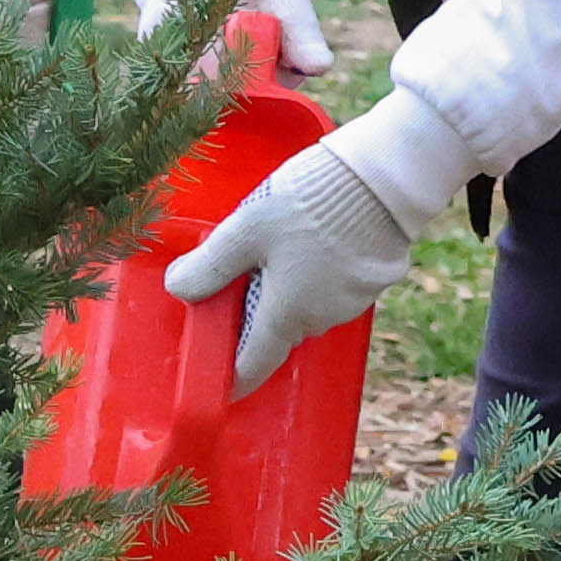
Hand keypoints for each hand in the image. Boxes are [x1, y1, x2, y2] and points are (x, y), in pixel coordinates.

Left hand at [164, 95, 454, 391]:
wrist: (381, 179)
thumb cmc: (308, 205)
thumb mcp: (246, 229)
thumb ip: (210, 264)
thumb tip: (179, 289)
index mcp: (286, 314)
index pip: (254, 365)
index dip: (233, 375)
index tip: (220, 382)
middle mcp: (322, 319)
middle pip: (279, 330)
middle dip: (258, 314)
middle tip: (241, 278)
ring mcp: (354, 301)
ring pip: (309, 306)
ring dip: (291, 290)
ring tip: (280, 248)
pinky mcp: (377, 279)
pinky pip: (338, 287)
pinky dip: (321, 274)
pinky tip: (316, 239)